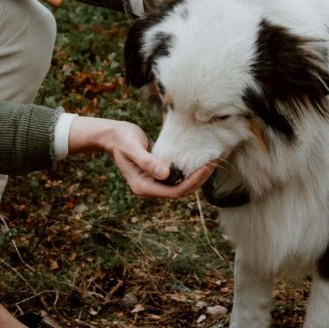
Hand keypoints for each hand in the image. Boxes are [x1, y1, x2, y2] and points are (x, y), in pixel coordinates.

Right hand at [68, 116, 213, 197]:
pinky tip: (200, 161)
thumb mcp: (132, 148)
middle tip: (215, 163)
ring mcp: (154, 183)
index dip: (193, 182)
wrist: (113, 136)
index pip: (175, 191)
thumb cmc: (122, 139)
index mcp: (143, 186)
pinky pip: (178, 178)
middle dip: (199, 179)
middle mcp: (150, 189)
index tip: (206, 167)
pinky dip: (190, 171)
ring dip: (197, 176)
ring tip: (211, 162)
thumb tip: (164, 174)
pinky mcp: (158, 176)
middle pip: (181, 191)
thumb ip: (147, 161)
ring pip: (181, 186)